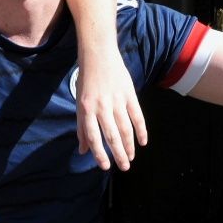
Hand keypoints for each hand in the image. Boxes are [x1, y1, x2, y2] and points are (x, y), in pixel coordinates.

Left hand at [74, 54, 146, 170]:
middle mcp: (102, 107)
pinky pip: (137, 116)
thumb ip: (81, 127)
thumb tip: (83, 149)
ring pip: (125, 128)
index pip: (94, 137)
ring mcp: (117, 100)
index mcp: (86, 109)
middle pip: (112, 136)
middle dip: (118, 154)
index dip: (100, 154)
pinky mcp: (129, 95)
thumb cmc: (87, 81)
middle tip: (124, 167)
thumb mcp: (79, 102)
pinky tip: (143, 142)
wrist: (99, 55)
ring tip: (131, 158)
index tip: (106, 166)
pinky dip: (141, 130)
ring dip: (129, 145)